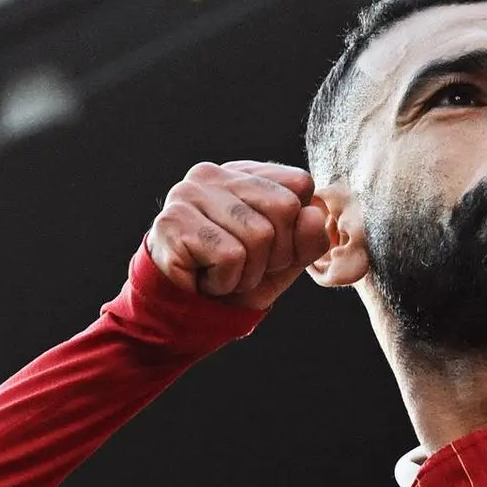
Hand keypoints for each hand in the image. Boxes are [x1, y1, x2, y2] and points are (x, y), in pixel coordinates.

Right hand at [147, 161, 329, 308]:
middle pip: (284, 207)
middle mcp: (214, 174)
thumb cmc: (235, 278)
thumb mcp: (285, 259)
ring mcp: (189, 193)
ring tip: (223, 273)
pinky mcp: (173, 221)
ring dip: (248, 273)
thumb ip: (309, 237)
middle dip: (275, 254)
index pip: (300, 184)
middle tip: (243, 266)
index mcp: (245, 173)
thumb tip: (313, 214)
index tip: (269, 250)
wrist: (187, 313)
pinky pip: (230, 256)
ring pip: (259, 235)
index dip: (296, 229)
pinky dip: (225, 281)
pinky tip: (205, 280)